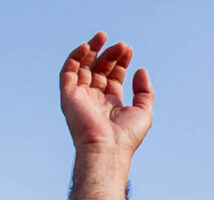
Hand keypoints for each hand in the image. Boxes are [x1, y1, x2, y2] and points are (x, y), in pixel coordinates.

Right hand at [59, 32, 152, 154]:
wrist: (107, 148)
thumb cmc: (126, 136)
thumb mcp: (144, 111)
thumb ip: (145, 91)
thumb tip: (141, 70)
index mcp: (110, 104)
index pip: (113, 76)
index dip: (120, 61)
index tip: (128, 49)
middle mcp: (95, 99)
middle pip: (100, 69)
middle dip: (110, 55)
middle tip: (122, 45)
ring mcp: (81, 97)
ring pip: (84, 67)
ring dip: (92, 50)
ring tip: (103, 36)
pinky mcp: (68, 96)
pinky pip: (68, 72)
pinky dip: (75, 58)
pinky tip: (87, 46)